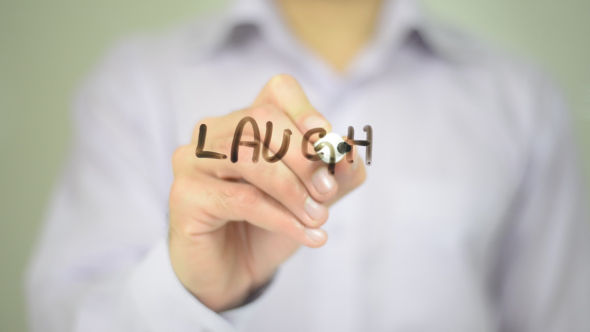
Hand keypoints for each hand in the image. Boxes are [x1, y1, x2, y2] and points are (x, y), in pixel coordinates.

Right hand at [168, 75, 365, 310]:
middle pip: (262, 118)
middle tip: (328, 191)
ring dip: (293, 189)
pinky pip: (241, 199)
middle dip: (304, 155)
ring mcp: (192, 159)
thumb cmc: (269, 225)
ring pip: (248, 157)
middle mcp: (213, 132)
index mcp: (245, 121)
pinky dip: (281, 218)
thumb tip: (348, 152)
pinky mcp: (184, 195)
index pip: (277, 91)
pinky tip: (306, 235)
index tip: (330, 147)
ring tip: (319, 218)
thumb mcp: (312, 197)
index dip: (307, 111)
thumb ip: (336, 174)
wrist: (234, 271)